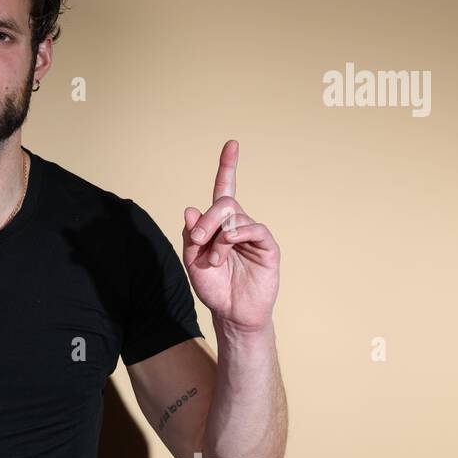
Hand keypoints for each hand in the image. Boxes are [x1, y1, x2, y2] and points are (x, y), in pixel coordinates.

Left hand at [183, 140, 280, 332]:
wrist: (232, 313)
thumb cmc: (213, 287)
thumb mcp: (193, 262)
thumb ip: (191, 236)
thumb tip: (191, 209)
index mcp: (219, 225)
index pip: (224, 190)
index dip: (228, 167)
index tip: (232, 144)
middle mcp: (237, 225)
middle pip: (225, 203)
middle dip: (208, 219)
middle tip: (199, 241)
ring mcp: (253, 235)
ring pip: (236, 217)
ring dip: (219, 236)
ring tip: (215, 260)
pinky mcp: (267, 247)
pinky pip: (255, 229)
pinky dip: (238, 234)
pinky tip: (229, 245)